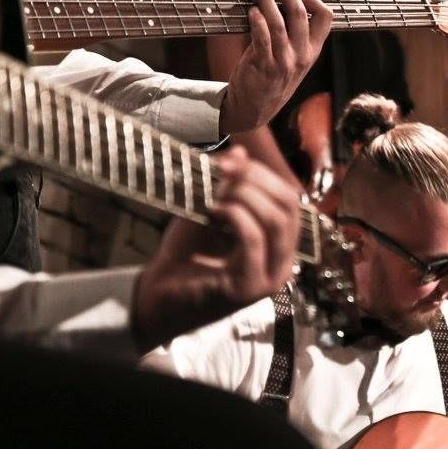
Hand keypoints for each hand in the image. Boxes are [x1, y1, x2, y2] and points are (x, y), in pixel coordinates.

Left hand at [132, 146, 299, 350]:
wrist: (157, 298)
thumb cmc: (183, 257)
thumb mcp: (208, 211)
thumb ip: (226, 185)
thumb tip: (240, 150)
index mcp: (279, 245)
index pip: (289, 200)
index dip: (263, 175)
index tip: (231, 161)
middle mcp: (283, 263)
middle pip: (289, 207)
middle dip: (256, 181)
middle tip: (224, 173)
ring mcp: (270, 278)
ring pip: (276, 221)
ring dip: (245, 197)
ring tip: (216, 197)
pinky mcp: (250, 289)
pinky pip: (253, 240)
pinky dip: (234, 217)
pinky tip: (212, 212)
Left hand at [219, 0, 332, 135]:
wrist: (255, 108)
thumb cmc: (271, 77)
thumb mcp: (293, 58)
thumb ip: (294, 35)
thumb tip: (284, 0)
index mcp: (312, 51)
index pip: (325, 18)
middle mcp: (302, 56)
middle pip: (300, 13)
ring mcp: (284, 62)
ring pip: (278, 22)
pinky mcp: (264, 66)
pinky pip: (262, 38)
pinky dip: (257, 21)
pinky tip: (252, 10)